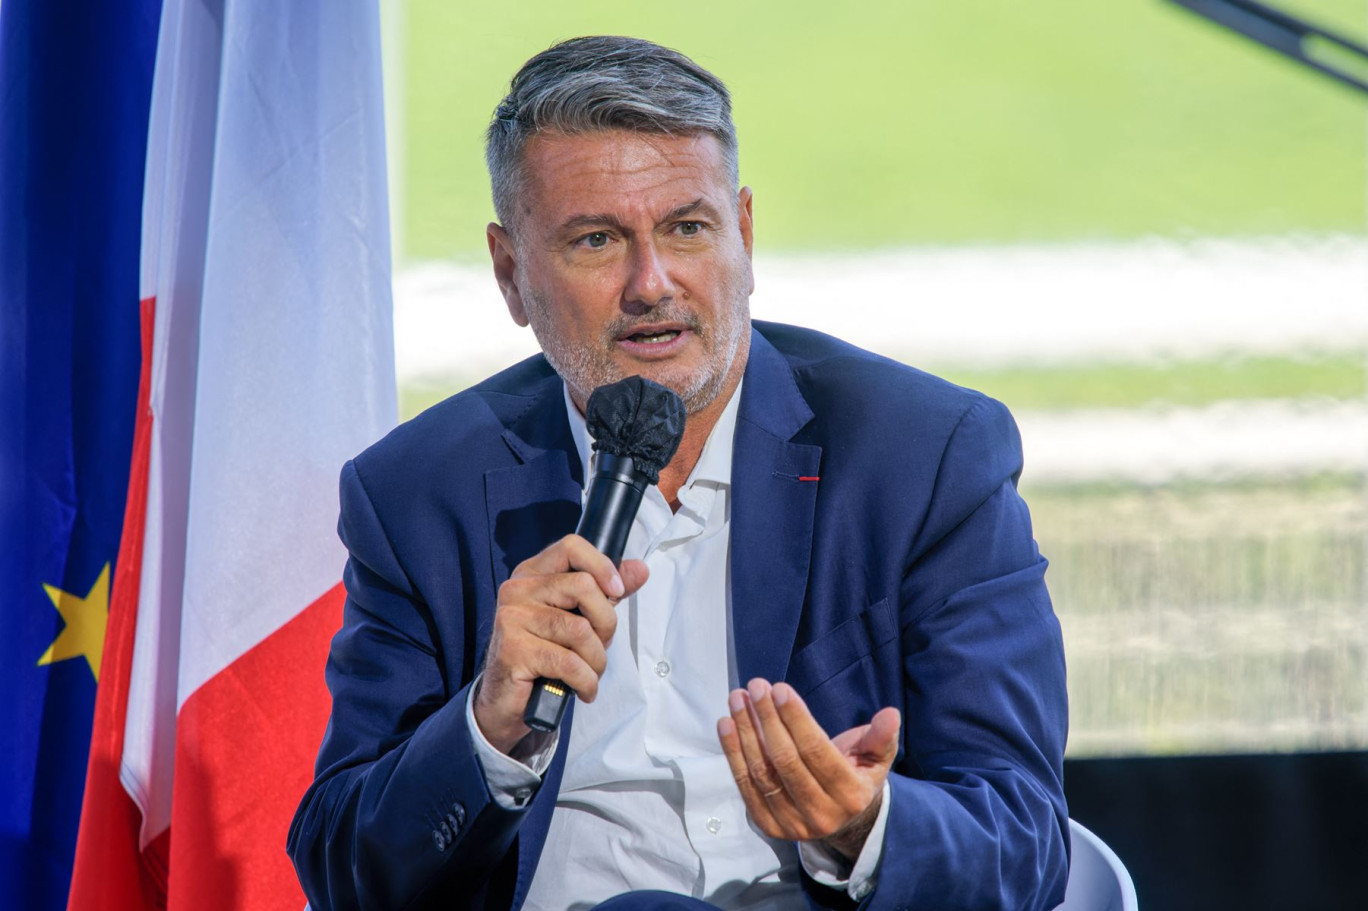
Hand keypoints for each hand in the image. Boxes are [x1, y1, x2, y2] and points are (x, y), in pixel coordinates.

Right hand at [473, 534, 647, 753]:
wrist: (507, 702)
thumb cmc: (545, 657)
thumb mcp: (577, 618)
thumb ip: (605, 592)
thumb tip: (640, 570)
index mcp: (532, 574)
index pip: (571, 547)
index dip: (602, 566)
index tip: (617, 592)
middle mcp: (518, 590)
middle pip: (583, 586)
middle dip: (606, 623)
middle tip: (601, 646)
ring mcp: (512, 618)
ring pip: (579, 629)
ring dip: (597, 660)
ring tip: (590, 673)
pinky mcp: (513, 650)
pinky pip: (569, 663)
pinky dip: (586, 681)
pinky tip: (583, 690)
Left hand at [718, 679, 899, 861]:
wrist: (842, 820)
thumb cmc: (857, 775)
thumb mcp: (876, 758)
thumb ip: (880, 737)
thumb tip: (891, 715)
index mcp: (850, 796)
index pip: (816, 752)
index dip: (796, 719)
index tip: (780, 689)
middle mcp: (821, 815)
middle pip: (785, 761)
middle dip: (767, 719)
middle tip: (755, 687)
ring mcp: (792, 824)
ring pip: (762, 772)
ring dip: (746, 732)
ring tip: (737, 699)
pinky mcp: (769, 826)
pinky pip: (745, 786)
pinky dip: (733, 754)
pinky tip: (726, 724)